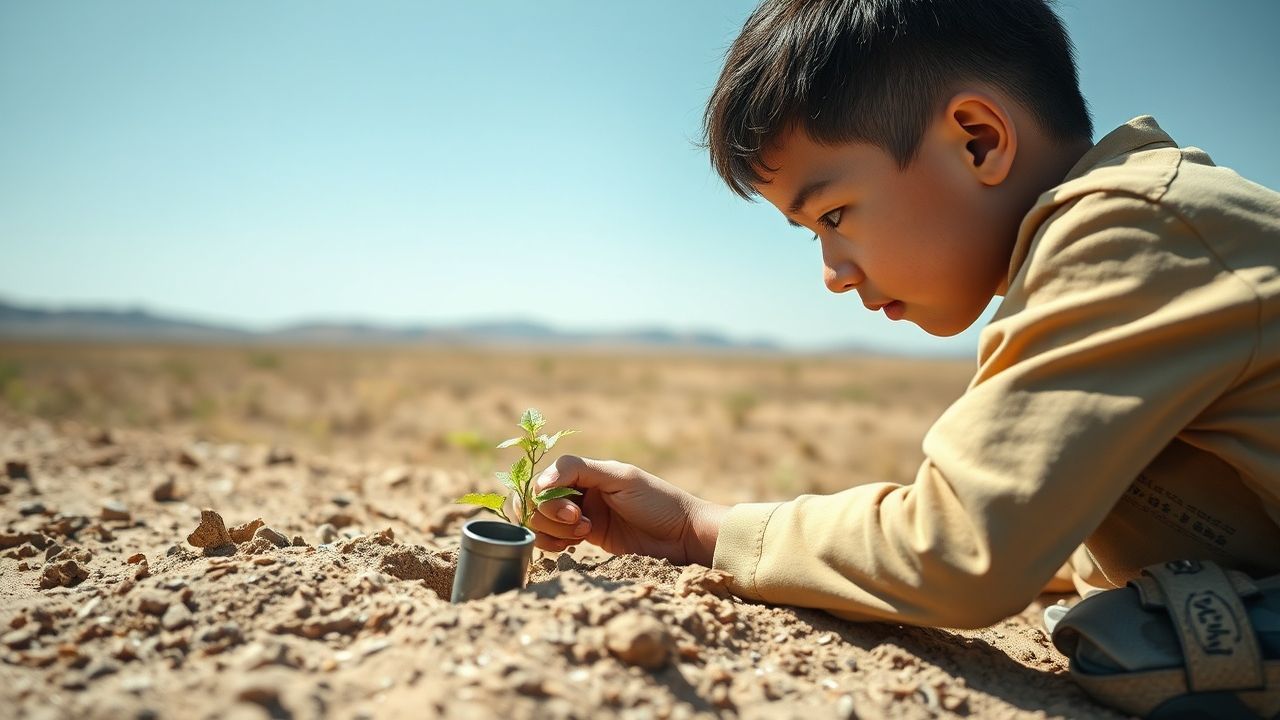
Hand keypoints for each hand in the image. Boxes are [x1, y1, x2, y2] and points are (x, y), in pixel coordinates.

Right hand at [525, 455, 727, 565]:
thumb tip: (540, 483)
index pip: (542, 481)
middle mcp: (578, 491)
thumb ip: (579, 470)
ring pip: (538, 523)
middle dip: (549, 516)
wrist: (682, 536)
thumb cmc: (657, 502)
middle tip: (581, 523)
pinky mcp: (585, 538)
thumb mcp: (621, 478)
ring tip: (585, 534)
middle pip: (534, 502)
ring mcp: (579, 515)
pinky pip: (551, 540)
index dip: (548, 499)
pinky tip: (573, 547)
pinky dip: (553, 544)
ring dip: (553, 531)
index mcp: (585, 471)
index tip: (575, 512)